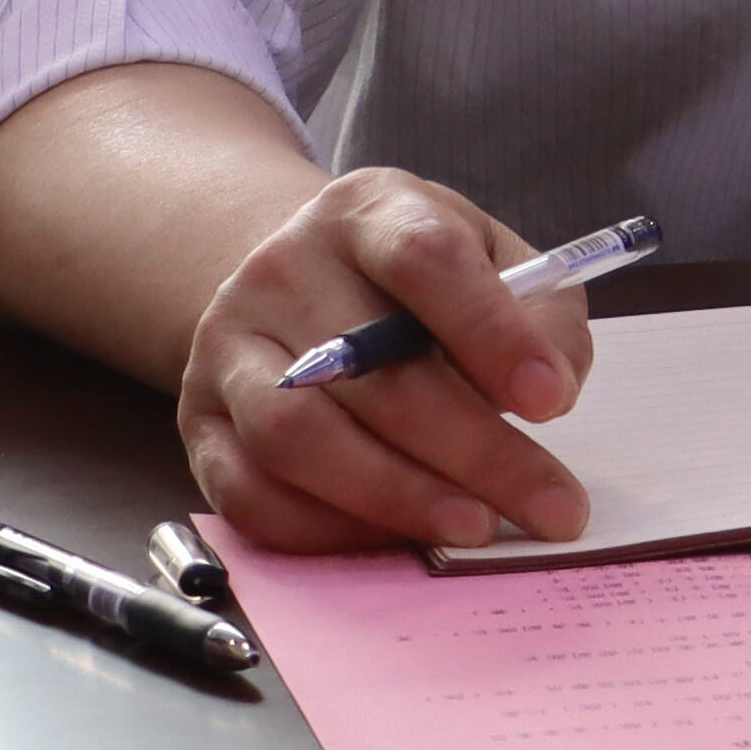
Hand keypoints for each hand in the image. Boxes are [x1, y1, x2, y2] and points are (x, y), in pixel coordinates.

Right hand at [175, 168, 598, 556]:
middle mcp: (282, 270)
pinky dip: (328, 530)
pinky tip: (397, 538)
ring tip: (475, 528)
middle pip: (371, 367)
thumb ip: (540, 315)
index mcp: (366, 211)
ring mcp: (229, 345)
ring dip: (397, 496)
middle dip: (473, 450)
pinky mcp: (199, 420)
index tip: (551, 401)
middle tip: (549, 508)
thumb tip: (552, 390)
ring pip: (298, 436)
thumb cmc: (416, 285)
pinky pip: (249, 494)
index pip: (422, 257)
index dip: (490, 332)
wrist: (295, 282)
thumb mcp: (491, 259)